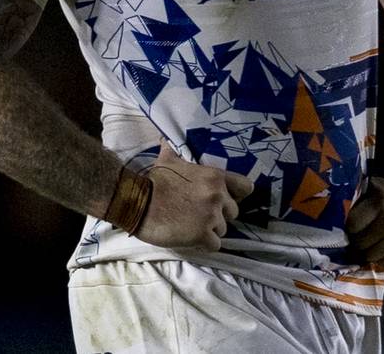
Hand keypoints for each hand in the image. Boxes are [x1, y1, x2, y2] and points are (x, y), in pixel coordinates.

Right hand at [132, 142, 253, 251]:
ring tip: (190, 226)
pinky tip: (189, 238)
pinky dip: (204, 244)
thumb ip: (172, 151)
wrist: (137, 201)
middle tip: (198, 215)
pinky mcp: (203, 235)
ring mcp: (212, 216)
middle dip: (218, 215)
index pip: (245, 187)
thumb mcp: (166, 160)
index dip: (236, 195)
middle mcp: (218, 196)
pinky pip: (215, 245)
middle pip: (233, 213)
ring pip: (223, 230)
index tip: (223, 200)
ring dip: (209, 230)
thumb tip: (164, 139)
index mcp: (214, 177)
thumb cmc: (153, 181)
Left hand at [345, 176, 383, 269]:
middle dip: (357, 241)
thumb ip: (357, 199)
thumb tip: (333, 218)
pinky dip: (382, 259)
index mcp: (382, 202)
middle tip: (359, 237)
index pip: (352, 225)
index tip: (350, 228)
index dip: (348, 228)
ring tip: (372, 243)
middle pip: (360, 243)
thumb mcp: (376, 189)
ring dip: (368, 251)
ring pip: (371, 256)